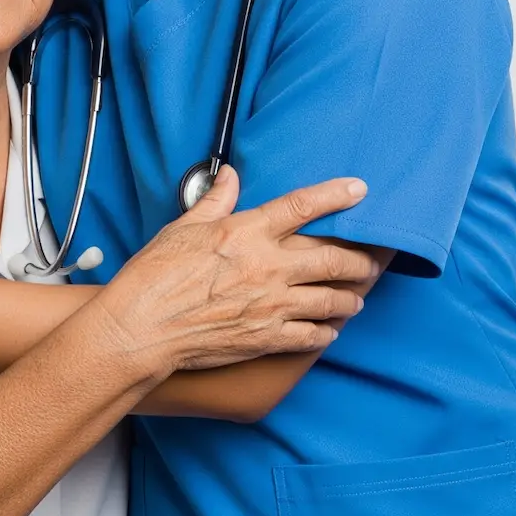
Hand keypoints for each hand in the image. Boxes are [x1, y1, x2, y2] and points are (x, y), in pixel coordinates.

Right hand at [88, 166, 382, 374]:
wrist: (143, 328)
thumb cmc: (155, 277)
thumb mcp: (183, 228)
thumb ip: (214, 202)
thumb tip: (228, 177)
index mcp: (247, 233)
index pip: (302, 206)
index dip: (335, 195)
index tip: (359, 189)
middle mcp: (268, 267)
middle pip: (332, 259)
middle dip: (360, 260)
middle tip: (372, 261)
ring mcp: (271, 305)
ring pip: (330, 300)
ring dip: (350, 298)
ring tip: (356, 298)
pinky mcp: (266, 338)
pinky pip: (310, 336)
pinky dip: (326, 332)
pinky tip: (330, 330)